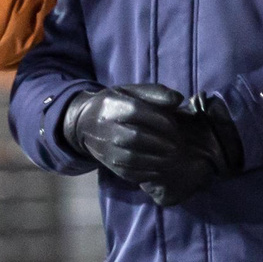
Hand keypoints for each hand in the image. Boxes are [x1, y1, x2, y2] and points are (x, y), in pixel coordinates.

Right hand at [59, 84, 236, 205]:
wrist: (82, 123)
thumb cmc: (115, 102)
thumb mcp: (130, 89)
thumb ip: (155, 93)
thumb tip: (180, 101)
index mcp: (112, 105)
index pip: (137, 114)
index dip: (160, 121)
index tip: (176, 124)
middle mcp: (106, 129)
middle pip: (136, 139)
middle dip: (161, 143)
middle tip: (179, 146)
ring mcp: (106, 149)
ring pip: (133, 158)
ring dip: (157, 160)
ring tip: (174, 158)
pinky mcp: (111, 165)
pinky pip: (130, 171)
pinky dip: (149, 171)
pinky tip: (163, 169)